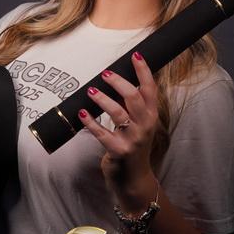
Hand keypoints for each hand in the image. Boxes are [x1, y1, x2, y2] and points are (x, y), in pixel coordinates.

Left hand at [77, 51, 158, 193]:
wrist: (133, 178)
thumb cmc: (133, 144)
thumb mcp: (138, 123)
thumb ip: (131, 104)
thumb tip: (116, 79)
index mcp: (151, 115)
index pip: (150, 88)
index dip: (143, 70)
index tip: (135, 55)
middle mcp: (145, 126)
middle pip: (133, 97)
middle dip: (118, 82)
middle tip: (105, 74)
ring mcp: (133, 139)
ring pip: (118, 112)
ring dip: (102, 99)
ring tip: (90, 91)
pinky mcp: (119, 151)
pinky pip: (102, 133)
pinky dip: (90, 122)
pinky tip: (82, 112)